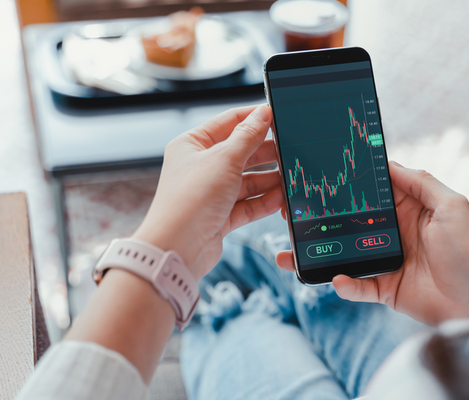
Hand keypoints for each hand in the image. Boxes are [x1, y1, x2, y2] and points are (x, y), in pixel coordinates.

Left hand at [133, 105, 282, 278]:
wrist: (177, 249)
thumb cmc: (190, 200)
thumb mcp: (225, 159)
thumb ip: (248, 136)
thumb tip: (263, 113)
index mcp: (192, 144)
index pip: (228, 122)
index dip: (254, 118)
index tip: (278, 115)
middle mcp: (200, 167)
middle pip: (241, 153)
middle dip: (266, 154)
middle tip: (290, 151)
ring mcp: (211, 193)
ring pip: (247, 181)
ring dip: (269, 180)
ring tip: (289, 178)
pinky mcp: (220, 216)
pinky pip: (248, 204)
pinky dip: (264, 202)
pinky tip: (280, 199)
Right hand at [276, 161, 468, 324]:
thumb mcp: (452, 205)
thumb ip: (421, 182)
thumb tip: (389, 161)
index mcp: (407, 208)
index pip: (371, 191)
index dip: (348, 181)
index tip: (321, 172)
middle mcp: (391, 231)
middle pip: (349, 220)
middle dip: (323, 215)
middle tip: (292, 209)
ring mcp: (385, 260)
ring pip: (344, 253)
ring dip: (320, 251)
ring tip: (293, 249)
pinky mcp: (384, 288)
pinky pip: (357, 286)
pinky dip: (345, 284)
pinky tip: (336, 279)